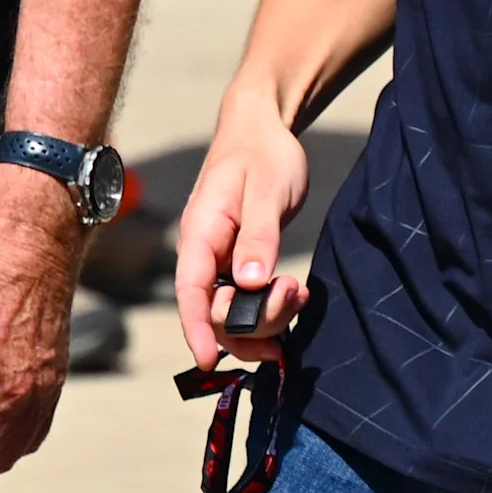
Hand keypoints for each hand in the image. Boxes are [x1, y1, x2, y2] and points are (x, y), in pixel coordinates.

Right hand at [173, 88, 312, 367]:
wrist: (263, 131)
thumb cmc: (262, 154)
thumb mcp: (266, 191)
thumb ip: (258, 236)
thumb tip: (249, 283)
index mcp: (200, 234)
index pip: (190, 291)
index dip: (197, 329)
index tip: (210, 361)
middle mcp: (204, 254)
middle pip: (216, 312)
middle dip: (255, 320)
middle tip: (294, 295)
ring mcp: (221, 262)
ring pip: (235, 314)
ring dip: (268, 318)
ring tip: (301, 295)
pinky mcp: (240, 264)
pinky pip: (250, 301)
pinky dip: (273, 308)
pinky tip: (297, 296)